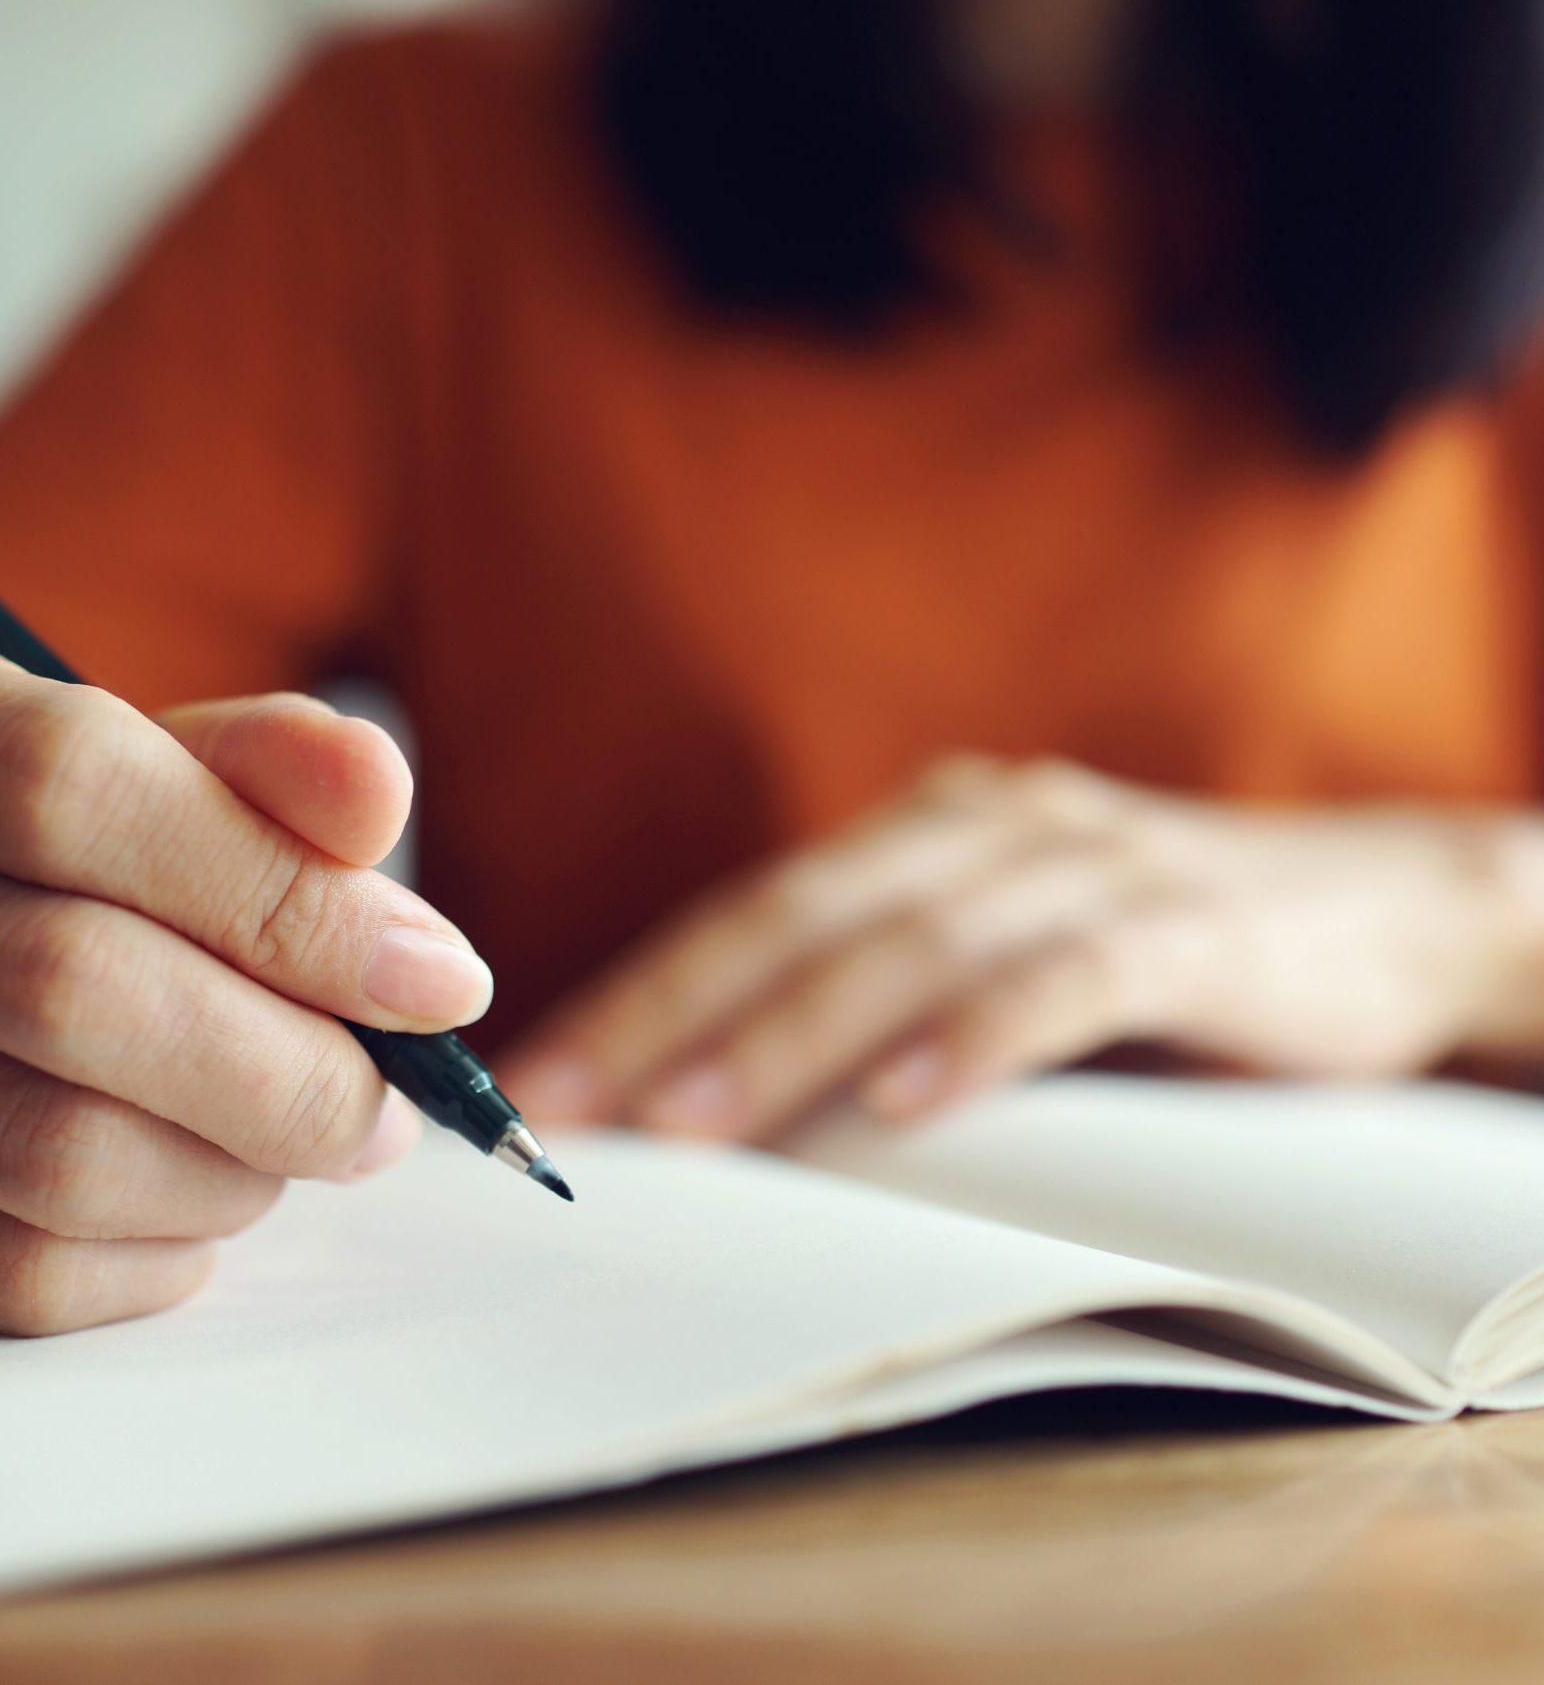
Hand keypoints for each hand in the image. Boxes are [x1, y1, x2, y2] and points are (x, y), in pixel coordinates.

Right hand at [0, 670, 493, 1334]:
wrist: (16, 939)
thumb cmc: (115, 867)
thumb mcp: (185, 780)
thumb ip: (279, 774)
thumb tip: (377, 798)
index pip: (84, 793)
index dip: (283, 897)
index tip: (443, 985)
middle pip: (80, 987)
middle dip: (294, 1070)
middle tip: (390, 1107)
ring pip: (68, 1152)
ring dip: (240, 1172)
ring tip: (285, 1139)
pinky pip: (39, 1272)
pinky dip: (167, 1254)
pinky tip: (198, 1192)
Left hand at [502, 757, 1540, 1142]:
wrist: (1383, 910)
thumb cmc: (1162, 946)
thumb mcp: (1006, 946)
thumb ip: (895, 988)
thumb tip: (739, 1084)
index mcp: (930, 829)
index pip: (756, 909)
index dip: (643, 989)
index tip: (545, 1079)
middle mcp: (988, 824)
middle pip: (798, 915)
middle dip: (670, 1012)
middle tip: (567, 1103)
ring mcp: (1086, 863)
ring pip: (907, 947)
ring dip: (791, 1037)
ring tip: (694, 1122)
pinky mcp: (1184, 925)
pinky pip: (1061, 980)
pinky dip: (976, 1039)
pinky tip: (906, 1107)